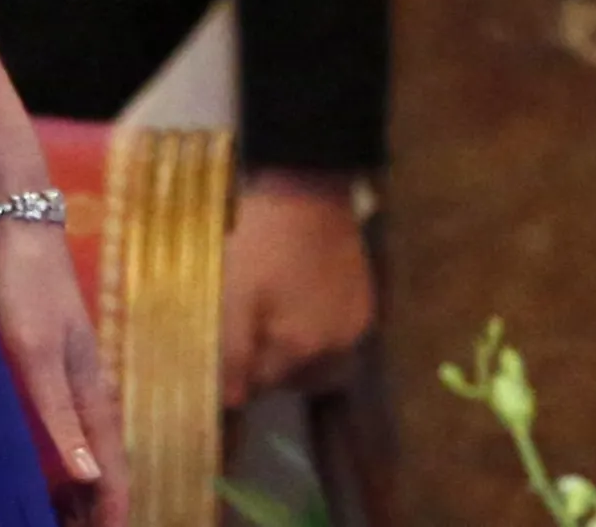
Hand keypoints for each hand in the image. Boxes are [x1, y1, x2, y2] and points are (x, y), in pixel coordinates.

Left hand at [0, 219, 126, 523]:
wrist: (5, 217)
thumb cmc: (23, 282)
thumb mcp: (37, 351)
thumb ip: (60, 413)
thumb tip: (89, 476)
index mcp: (91, 386)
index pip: (110, 463)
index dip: (111, 507)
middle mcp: (80, 384)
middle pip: (97, 458)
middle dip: (93, 502)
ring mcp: (58, 369)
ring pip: (73, 441)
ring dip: (70, 482)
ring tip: (54, 512)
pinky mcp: (31, 356)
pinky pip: (49, 421)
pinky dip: (47, 452)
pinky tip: (27, 460)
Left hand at [220, 172, 374, 406]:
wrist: (308, 190)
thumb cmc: (263, 242)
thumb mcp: (236, 295)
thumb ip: (234, 352)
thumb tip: (232, 405)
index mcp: (301, 348)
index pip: (263, 385)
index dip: (241, 369)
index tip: (229, 347)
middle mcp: (338, 348)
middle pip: (295, 380)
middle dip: (271, 365)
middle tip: (251, 329)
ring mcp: (357, 327)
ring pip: (321, 363)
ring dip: (297, 354)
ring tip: (276, 318)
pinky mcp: (366, 305)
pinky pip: (339, 339)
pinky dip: (319, 334)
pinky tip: (302, 304)